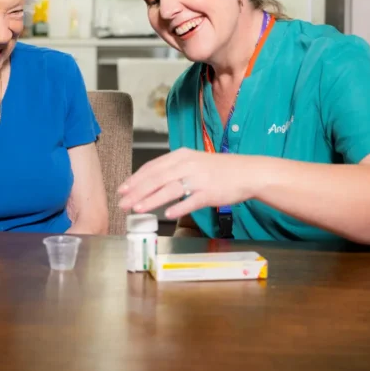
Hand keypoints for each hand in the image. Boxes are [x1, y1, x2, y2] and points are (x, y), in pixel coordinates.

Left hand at [117, 149, 255, 219]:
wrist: (247, 172)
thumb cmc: (218, 169)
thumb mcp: (192, 162)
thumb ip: (172, 170)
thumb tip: (150, 182)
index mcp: (181, 156)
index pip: (152, 167)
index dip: (135, 179)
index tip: (122, 189)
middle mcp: (187, 165)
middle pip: (156, 178)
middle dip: (137, 191)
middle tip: (122, 203)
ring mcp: (199, 178)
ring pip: (170, 189)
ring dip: (152, 199)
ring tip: (137, 208)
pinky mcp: (210, 192)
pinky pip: (191, 201)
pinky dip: (179, 208)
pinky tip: (167, 215)